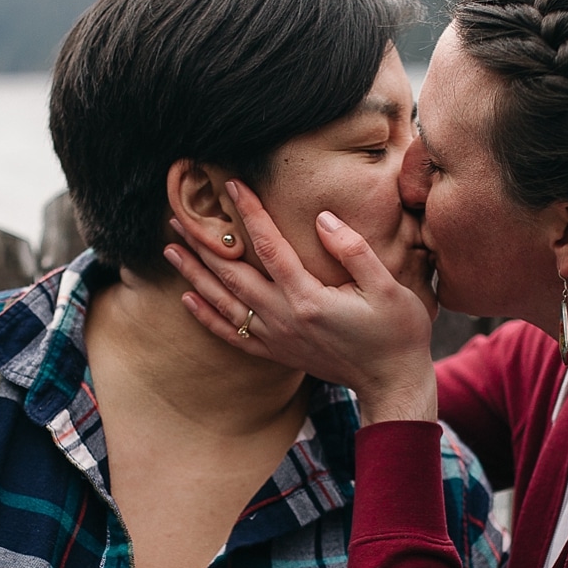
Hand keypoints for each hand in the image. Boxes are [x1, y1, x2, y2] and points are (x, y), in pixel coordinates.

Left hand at [164, 181, 439, 423]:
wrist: (391, 383)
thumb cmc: (396, 333)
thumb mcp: (387, 287)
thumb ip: (353, 251)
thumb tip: (322, 219)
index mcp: (309, 299)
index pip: (270, 247)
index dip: (249, 213)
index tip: (231, 184)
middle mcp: (284, 318)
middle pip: (233, 274)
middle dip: (204, 243)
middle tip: (178, 217)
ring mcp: (277, 338)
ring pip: (225, 302)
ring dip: (195, 275)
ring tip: (171, 249)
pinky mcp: (277, 352)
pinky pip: (232, 335)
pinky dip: (206, 316)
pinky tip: (187, 298)